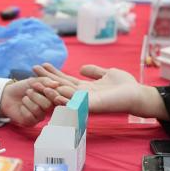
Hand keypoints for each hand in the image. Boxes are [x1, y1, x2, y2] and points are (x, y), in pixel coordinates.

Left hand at [0, 77, 61, 126]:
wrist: (7, 95)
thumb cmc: (22, 88)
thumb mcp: (33, 81)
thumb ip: (45, 81)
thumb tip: (57, 84)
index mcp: (50, 98)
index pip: (56, 97)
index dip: (48, 92)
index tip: (38, 85)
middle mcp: (47, 109)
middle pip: (48, 105)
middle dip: (35, 96)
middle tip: (28, 91)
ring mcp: (40, 116)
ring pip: (37, 110)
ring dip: (28, 101)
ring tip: (24, 98)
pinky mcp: (31, 123)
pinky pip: (30, 116)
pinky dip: (23, 109)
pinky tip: (22, 107)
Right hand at [31, 63, 169, 120]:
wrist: (137, 94)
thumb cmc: (125, 86)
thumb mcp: (107, 73)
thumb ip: (94, 71)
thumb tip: (81, 68)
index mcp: (85, 89)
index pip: (65, 80)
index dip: (52, 73)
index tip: (40, 65)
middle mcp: (82, 96)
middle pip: (60, 86)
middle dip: (46, 79)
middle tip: (32, 70)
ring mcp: (86, 101)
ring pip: (63, 95)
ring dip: (49, 89)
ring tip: (36, 81)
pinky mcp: (92, 105)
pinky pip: (75, 101)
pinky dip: (63, 97)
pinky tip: (53, 90)